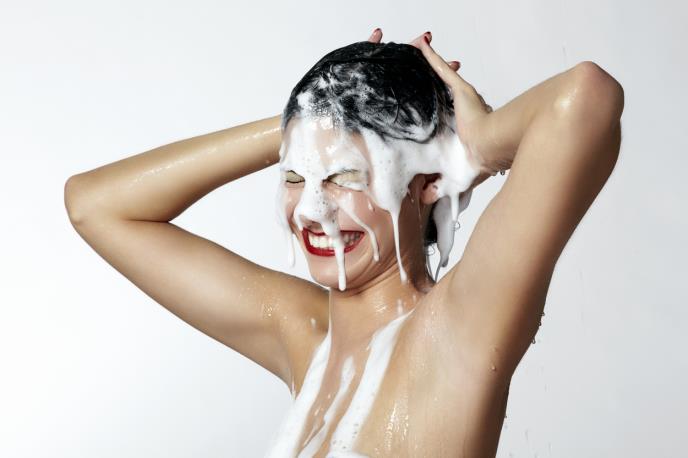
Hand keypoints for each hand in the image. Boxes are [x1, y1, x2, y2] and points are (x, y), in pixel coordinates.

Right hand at [367, 28, 495, 185]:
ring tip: (399, 182)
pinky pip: (434, 192)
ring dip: (417, 181)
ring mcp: (449, 166)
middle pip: (424, 154)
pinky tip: (418, 198)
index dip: (412, 131)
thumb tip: (425, 45)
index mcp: (448, 128)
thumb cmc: (479, 118)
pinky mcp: (450, 182)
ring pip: (426, 175)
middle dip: (412, 160)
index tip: (396, 130)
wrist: (490, 144)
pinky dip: (427, 196)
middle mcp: (448, 148)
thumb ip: (441, 70)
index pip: (426, 129)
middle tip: (393, 160)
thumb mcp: (459, 88)